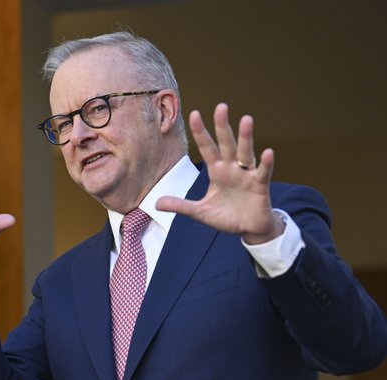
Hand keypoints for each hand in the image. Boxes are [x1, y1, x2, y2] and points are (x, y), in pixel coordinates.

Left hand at [156, 103, 284, 243]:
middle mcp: (232, 168)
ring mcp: (247, 175)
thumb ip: (181, 206)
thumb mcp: (200, 212)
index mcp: (216, 171)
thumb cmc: (226, 217)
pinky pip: (263, 172)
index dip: (200, 132)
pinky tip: (267, 152)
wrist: (248, 229)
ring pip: (245, 152)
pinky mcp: (260, 185)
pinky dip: (265, 163)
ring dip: (246, 137)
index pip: (207, 147)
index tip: (194, 113)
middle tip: (221, 106)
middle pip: (226, 143)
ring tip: (246, 119)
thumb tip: (156, 203)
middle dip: (222, 126)